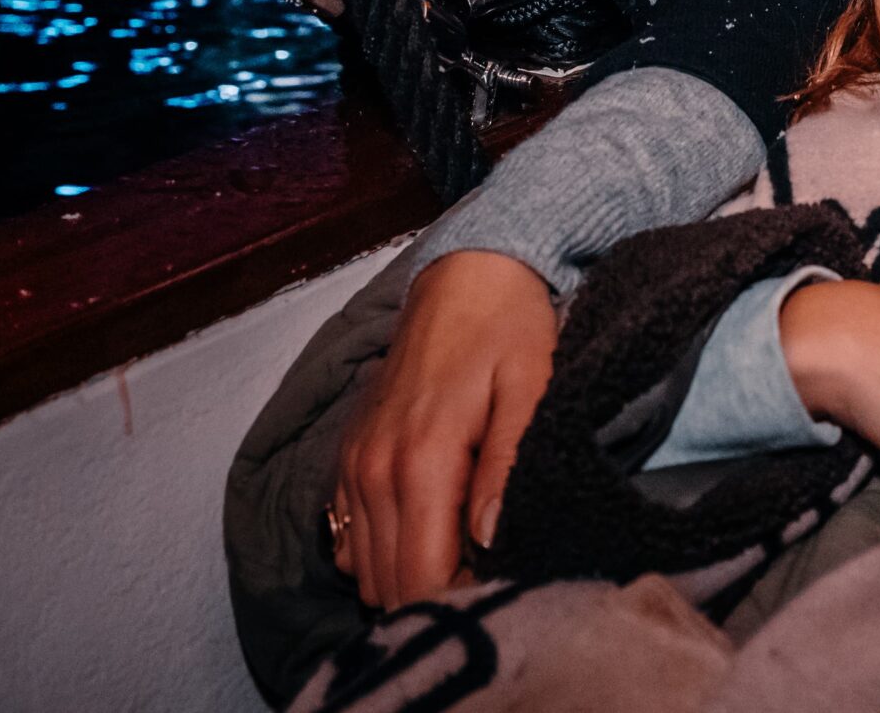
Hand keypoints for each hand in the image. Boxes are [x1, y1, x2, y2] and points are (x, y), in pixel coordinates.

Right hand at [331, 250, 556, 609]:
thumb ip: (510, 464)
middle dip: (439, 600)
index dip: (463, 603)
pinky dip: (384, 555)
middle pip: (389, 587)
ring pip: (367, 572)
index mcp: (420, 460)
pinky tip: (429, 535)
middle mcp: (372, 472)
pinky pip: (350, 541)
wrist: (465, 275)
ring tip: (465, 562)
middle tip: (492, 583)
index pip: (422, 578)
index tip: (505, 593)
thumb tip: (493, 541)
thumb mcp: (532, 387)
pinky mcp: (348, 461)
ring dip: (410, 580)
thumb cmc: (510, 329)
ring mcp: (353, 467)